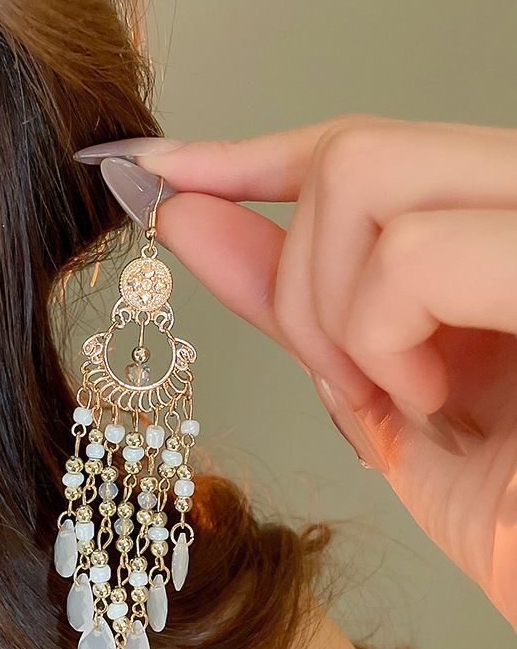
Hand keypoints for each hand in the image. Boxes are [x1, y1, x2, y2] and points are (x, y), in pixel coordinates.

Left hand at [75, 114, 516, 629]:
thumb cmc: (501, 500)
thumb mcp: (372, 388)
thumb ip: (287, 298)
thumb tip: (191, 218)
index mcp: (486, 224)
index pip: (354, 147)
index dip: (245, 155)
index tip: (165, 172)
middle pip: (349, 154)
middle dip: (299, 280)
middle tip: (339, 378)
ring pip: (362, 182)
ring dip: (337, 318)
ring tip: (399, 399)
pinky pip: (410, 257)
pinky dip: (384, 342)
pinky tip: (435, 401)